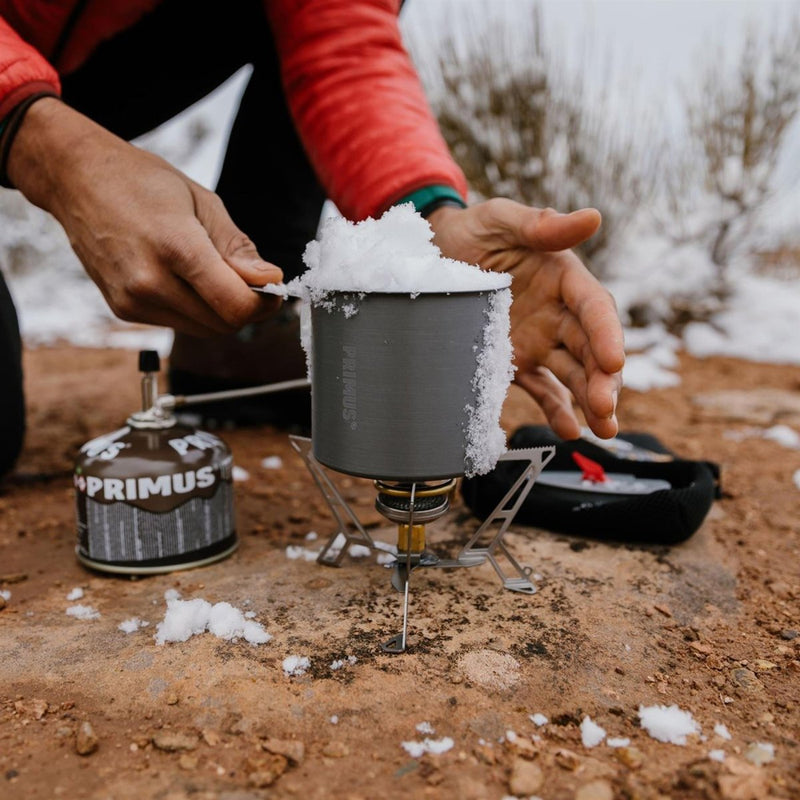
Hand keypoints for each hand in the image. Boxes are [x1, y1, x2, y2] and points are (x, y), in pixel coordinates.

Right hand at [7, 98, 282, 335]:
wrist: (76, 180)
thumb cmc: (143, 182)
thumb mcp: (203, 202)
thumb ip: (238, 248)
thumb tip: (270, 280)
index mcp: (175, 247)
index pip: (235, 306)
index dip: (264, 304)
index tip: (274, 289)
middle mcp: (149, 282)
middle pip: (223, 324)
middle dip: (246, 308)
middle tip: (252, 281)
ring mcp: (133, 301)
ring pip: (203, 329)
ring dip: (221, 311)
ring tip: (214, 272)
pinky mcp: (124, 310)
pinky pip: (179, 323)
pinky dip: (195, 309)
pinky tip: (185, 278)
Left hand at [427, 198, 623, 438]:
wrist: (432, 256)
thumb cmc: (470, 231)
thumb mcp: (499, 220)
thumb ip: (539, 225)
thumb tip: (593, 217)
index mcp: (562, 278)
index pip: (594, 308)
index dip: (607, 334)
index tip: (614, 361)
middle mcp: (557, 313)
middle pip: (590, 349)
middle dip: (603, 380)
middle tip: (606, 409)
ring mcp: (539, 341)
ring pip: (574, 374)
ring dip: (589, 401)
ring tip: (602, 431)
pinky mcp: (517, 363)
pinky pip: (542, 389)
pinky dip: (555, 410)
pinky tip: (567, 430)